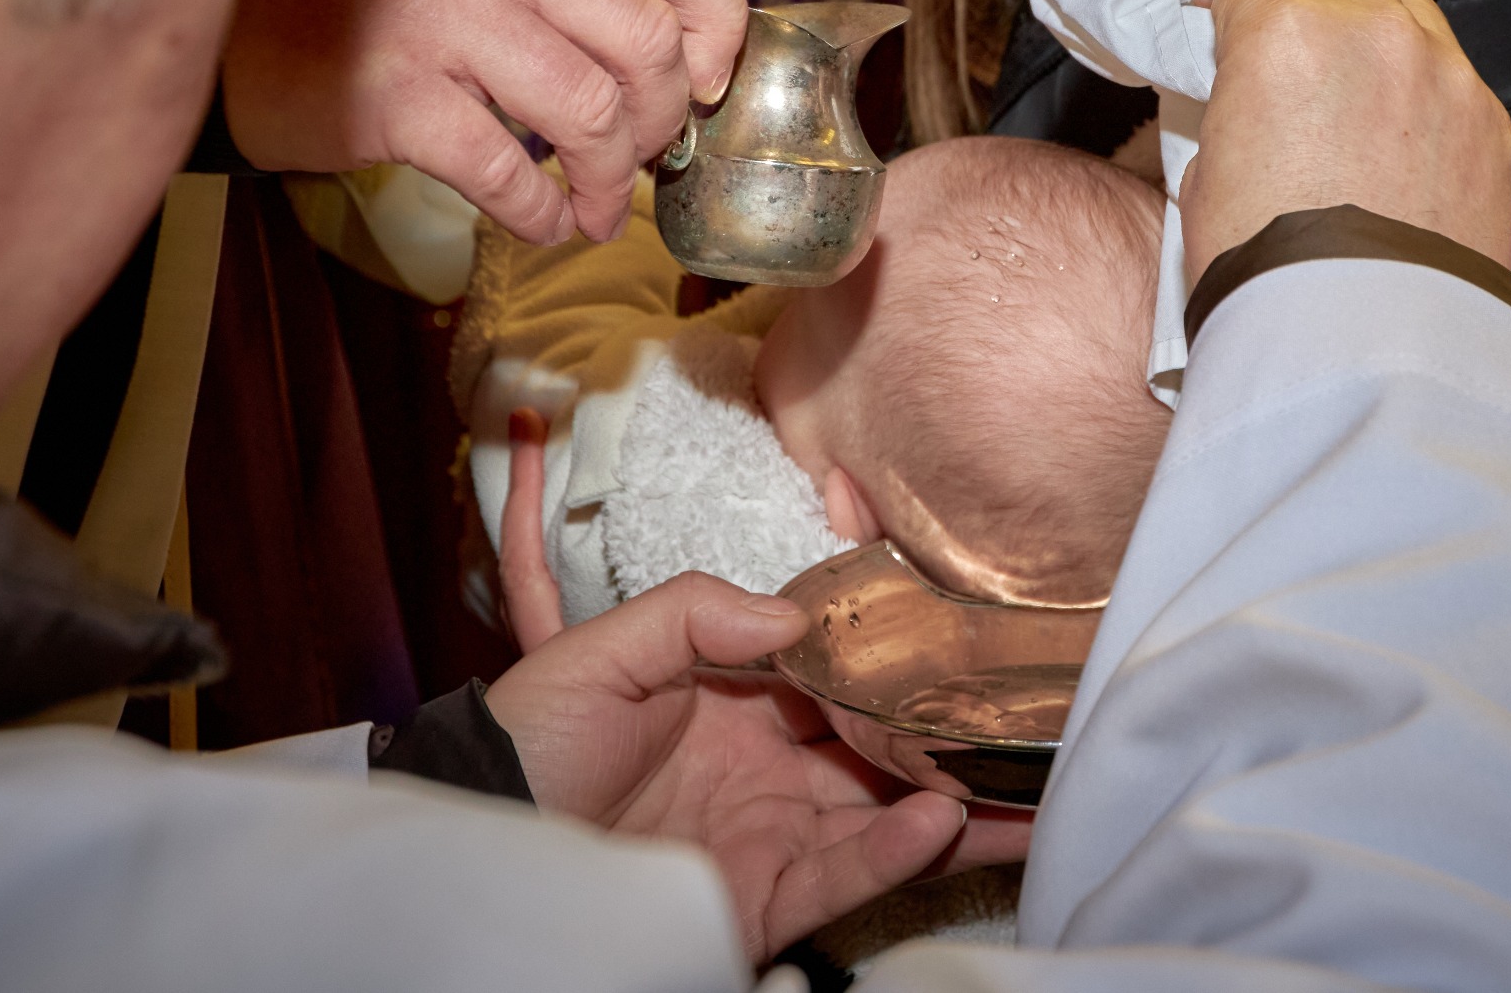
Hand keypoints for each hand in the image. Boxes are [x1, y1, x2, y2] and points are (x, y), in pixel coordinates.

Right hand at [220, 0, 747, 243]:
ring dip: (610, 181)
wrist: (213, 10)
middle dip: (664, 118)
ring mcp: (437, 14)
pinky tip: (544, 223)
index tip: (707, 78)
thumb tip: (688, 54)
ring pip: (592, 114)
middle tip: (642, 155)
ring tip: (595, 206)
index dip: (716, 21)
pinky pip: (514, 178)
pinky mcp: (393, 96)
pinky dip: (546, 217)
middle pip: (645, 39)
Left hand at [487, 409, 1032, 960]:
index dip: (898, 660)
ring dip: (959, 800)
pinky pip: (846, 872)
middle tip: (1030, 717)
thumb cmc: (529, 741)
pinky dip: (900, 852)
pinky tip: (946, 821)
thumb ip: (693, 611)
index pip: (836, 674)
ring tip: (1028, 781)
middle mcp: (766, 766)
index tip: (963, 638)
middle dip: (955, 737)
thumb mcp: (599, 649)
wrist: (480, 847)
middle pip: (880, 748)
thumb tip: (794, 617)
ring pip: (886, 815)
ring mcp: (770, 833)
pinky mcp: (764, 899)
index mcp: (734, 701)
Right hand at [1183, 0, 1510, 282]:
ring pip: (1405, 9)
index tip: (1220, 6)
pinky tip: (1399, 153)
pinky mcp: (1491, 123)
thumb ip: (1229, 108)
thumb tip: (1244, 97)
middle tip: (1286, 52)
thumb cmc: (1271, 278)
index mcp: (1283, 33)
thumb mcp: (1203, 180)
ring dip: (1372, 36)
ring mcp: (1444, 73)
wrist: (1365, 353)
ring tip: (1350, 104)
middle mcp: (1372, 33)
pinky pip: (1451, 75)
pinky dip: (1421, 94)